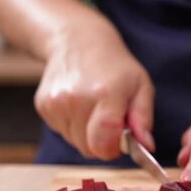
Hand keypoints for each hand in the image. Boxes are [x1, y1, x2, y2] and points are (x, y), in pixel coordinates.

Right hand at [34, 22, 154, 158]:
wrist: (78, 41)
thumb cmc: (115, 66)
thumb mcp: (141, 86)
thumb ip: (144, 119)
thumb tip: (146, 146)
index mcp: (105, 94)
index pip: (104, 144)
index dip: (114, 149)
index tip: (121, 141)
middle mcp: (76, 99)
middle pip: (90, 149)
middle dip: (103, 143)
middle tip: (110, 121)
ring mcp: (56, 102)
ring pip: (76, 143)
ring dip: (88, 134)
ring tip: (94, 109)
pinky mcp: (43, 106)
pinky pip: (63, 132)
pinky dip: (74, 126)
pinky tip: (79, 105)